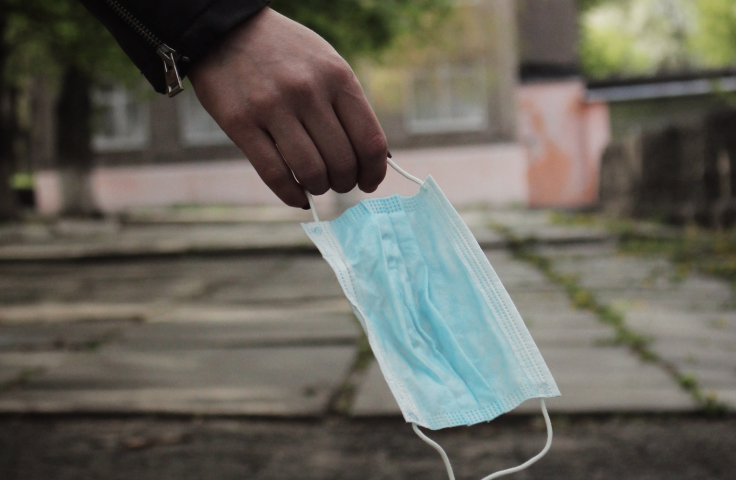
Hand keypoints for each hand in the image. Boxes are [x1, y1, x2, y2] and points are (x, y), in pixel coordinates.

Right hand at [189, 7, 387, 207]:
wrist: (226, 29)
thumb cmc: (286, 54)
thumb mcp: (326, 64)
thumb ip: (347, 106)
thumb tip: (374, 159)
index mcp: (337, 77)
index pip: (369, 140)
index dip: (374, 171)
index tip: (369, 181)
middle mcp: (308, 92)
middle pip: (342, 162)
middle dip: (345, 183)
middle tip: (338, 183)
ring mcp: (273, 107)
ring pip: (311, 172)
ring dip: (319, 188)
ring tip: (316, 184)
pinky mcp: (240, 123)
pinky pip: (274, 175)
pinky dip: (291, 195)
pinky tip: (297, 196)